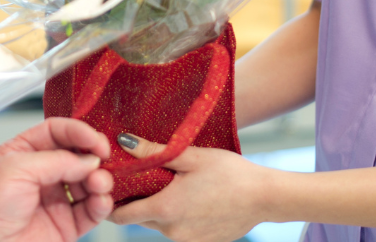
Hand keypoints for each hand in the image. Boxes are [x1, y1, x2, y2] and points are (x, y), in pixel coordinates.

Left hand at [0, 118, 114, 241]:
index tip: (95, 139)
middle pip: (77, 156)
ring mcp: (55, 200)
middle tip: (104, 158)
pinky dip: (101, 204)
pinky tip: (101, 201)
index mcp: (23, 153)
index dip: (78, 132)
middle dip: (93, 157)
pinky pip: (91, 211)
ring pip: (88, 183)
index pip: (56, 132)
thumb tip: (88, 158)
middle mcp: (41, 175)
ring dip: (100, 180)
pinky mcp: (65, 225)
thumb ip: (56, 160)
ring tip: (100, 183)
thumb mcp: (17, 169)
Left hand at [109, 135, 267, 241]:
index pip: (121, 215)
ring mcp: (187, 241)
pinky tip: (191, 197)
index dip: (111, 202)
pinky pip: (178, 230)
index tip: (110, 186)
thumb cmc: (229, 172)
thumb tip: (123, 142)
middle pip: (140, 218)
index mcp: (165, 209)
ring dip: (159, 207)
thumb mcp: (190, 156)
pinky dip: (177, 216)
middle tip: (141, 177)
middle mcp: (171, 231)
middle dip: (136, 200)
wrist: (265, 197)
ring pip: (159, 224)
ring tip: (170, 184)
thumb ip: (153, 152)